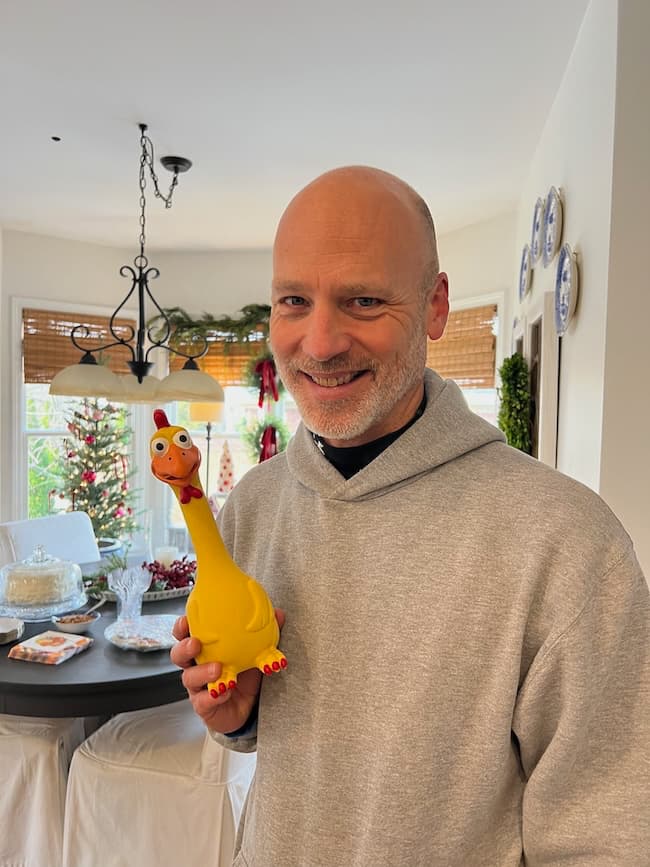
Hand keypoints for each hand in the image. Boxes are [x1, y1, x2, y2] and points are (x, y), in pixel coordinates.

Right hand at [170, 610, 285, 734]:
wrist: (249, 707)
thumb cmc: (245, 674)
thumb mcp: (255, 651)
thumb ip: (264, 633)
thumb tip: (278, 614)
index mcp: (205, 648)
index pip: (185, 634)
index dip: (181, 627)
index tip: (186, 620)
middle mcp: (197, 666)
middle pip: (178, 655)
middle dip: (184, 648)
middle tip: (196, 643)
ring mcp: (199, 687)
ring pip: (189, 678)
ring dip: (201, 671)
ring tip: (218, 668)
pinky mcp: (205, 706)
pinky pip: (203, 701)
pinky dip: (213, 695)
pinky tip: (224, 691)